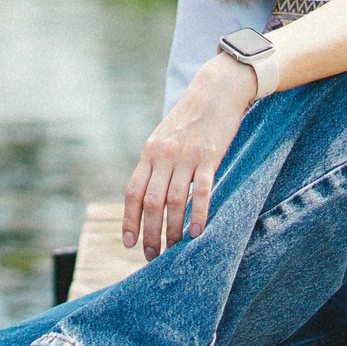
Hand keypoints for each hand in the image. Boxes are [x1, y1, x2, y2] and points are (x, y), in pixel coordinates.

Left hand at [123, 55, 256, 259]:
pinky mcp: (209, 156)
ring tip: (175, 250)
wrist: (217, 89)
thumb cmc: (193, 117)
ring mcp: (186, 156)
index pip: (133, 192)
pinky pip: (201, 191)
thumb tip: (152, 194)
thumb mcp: (166, 137)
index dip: (129, 220)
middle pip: (150, 202)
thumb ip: (158, 163)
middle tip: (153, 256)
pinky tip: (198, 233)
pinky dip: (197, 214)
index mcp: (149, 152)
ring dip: (172, 230)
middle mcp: (163, 155)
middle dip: (149, 232)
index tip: (129, 243)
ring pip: (173, 201)